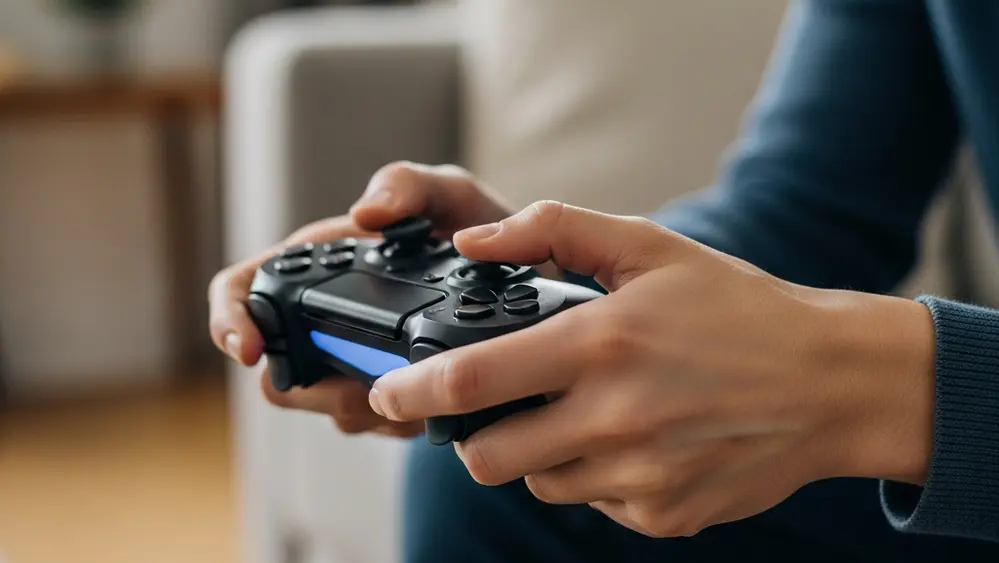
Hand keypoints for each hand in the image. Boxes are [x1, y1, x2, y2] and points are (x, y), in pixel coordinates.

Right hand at [208, 162, 514, 436]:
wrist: (535, 282)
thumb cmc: (481, 231)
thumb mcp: (449, 194)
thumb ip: (407, 186)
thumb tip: (364, 214)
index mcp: (323, 262)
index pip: (242, 289)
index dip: (229, 320)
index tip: (249, 350)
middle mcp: (327, 313)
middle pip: (276, 368)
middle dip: (309, 388)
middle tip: (361, 387)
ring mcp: (355, 358)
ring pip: (324, 405)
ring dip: (359, 407)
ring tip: (409, 391)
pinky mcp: (390, 394)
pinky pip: (372, 422)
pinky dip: (395, 418)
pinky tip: (428, 402)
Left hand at [368, 201, 936, 535]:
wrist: (830, 383)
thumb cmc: (738, 309)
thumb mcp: (650, 248)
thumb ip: (553, 232)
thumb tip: (472, 242)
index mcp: (601, 345)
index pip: (471, 383)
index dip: (411, 392)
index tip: (387, 393)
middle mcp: (615, 420)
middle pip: (487, 457)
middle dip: (472, 436)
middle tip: (502, 405)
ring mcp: (639, 478)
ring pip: (538, 483)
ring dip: (539, 452)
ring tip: (588, 411)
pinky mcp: (662, 516)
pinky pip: (592, 503)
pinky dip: (594, 476)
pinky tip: (636, 439)